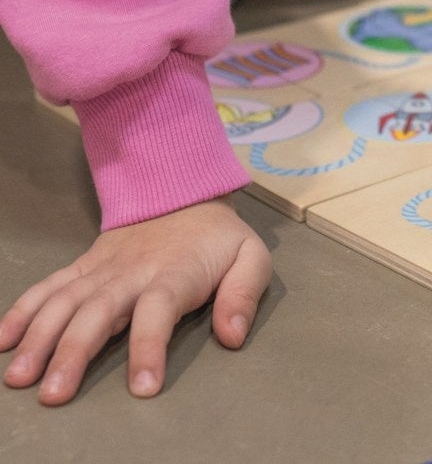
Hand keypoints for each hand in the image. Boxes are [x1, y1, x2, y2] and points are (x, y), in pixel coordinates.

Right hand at [1, 197, 270, 404]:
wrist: (183, 192)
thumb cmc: (217, 239)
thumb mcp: (250, 256)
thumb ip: (245, 293)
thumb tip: (232, 335)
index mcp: (176, 272)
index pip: (158, 310)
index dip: (149, 347)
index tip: (142, 388)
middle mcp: (132, 271)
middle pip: (99, 310)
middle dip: (74, 352)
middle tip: (53, 394)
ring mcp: (102, 268)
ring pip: (65, 301)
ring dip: (40, 337)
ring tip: (20, 378)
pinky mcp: (83, 266)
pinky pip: (49, 285)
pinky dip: (23, 310)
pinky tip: (3, 340)